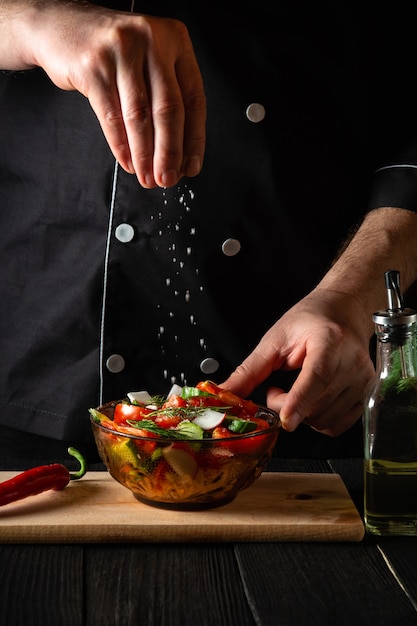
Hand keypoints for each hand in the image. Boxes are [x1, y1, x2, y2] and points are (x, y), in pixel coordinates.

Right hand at [2, 2, 205, 187]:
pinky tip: (127, 162)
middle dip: (169, 152)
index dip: (194, 139)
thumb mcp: (148, 63)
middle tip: (167, 179)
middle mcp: (151, 40)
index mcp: (175, 39)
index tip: (191, 167)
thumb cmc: (113, 52)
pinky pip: (111, 116)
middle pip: (168, 109)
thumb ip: (167, 98)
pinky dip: (121, 145)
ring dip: (144, 155)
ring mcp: (121, 51)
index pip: (193, 99)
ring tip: (147, 177)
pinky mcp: (93, 66)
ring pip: (139, 116)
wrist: (60, 26)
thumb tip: (180, 155)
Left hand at [221, 289, 375, 435]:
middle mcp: (352, 361)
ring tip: (295, 390)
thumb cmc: (311, 320)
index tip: (286, 419)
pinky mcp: (367, 395)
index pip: (317, 376)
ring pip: (325, 419)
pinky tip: (310, 402)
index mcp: (330, 340)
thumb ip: (250, 369)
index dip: (300, 400)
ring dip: (301, 414)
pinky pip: (338, 425)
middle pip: (317, 403)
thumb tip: (225, 392)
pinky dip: (318, 421)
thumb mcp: (275, 339)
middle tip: (275, 389)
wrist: (344, 311)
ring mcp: (363, 380)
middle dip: (286, 405)